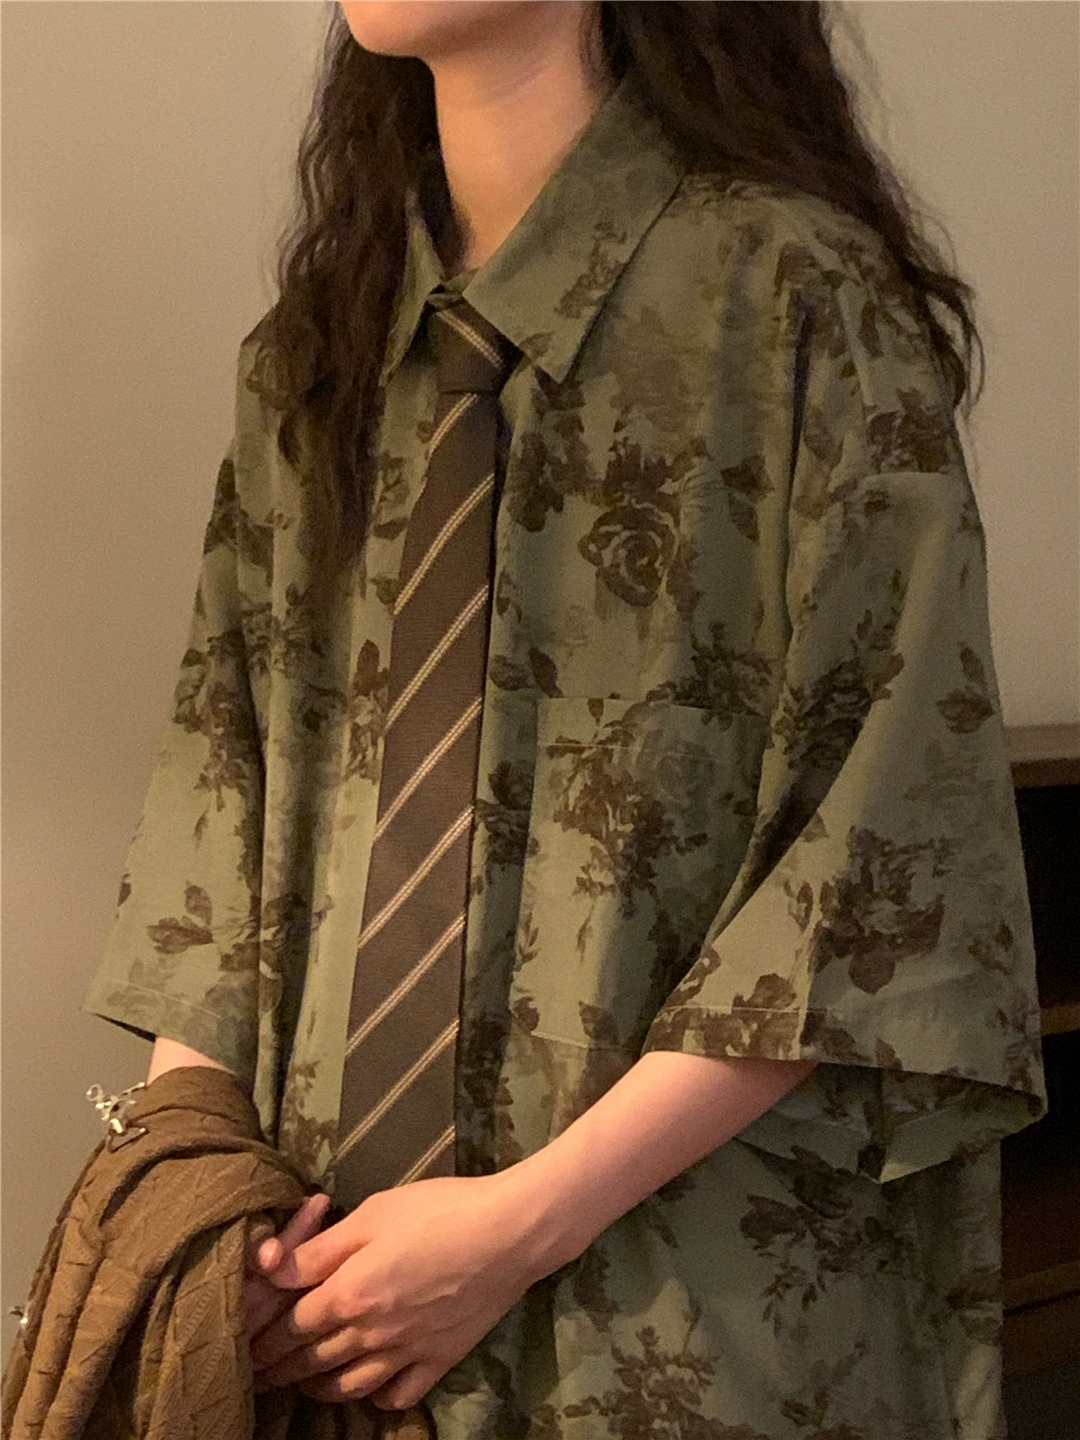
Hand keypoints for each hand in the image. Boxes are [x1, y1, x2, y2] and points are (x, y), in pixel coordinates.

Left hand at [248, 1173, 539, 1409]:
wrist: (510, 1233)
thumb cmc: (439, 1210)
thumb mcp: (374, 1213)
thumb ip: (320, 1247)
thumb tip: (271, 1271)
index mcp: (350, 1294)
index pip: (291, 1327)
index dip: (263, 1338)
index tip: (244, 1345)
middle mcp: (372, 1334)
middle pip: (313, 1361)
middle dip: (280, 1369)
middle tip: (259, 1373)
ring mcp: (407, 1352)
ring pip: (349, 1385)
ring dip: (319, 1388)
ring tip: (304, 1383)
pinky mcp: (439, 1360)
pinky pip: (397, 1394)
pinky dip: (376, 1396)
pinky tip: (370, 1385)